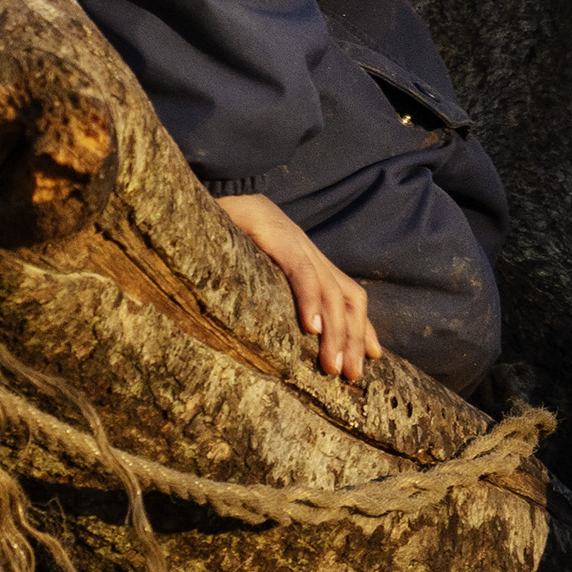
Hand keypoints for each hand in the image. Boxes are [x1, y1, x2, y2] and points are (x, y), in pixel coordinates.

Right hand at [211, 191, 382, 381]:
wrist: (198, 196)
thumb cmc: (219, 237)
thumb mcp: (251, 269)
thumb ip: (270, 293)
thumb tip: (274, 334)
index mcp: (304, 257)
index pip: (347, 292)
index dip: (362, 325)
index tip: (373, 355)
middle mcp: (307, 249)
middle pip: (347, 296)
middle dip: (354, 339)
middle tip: (352, 375)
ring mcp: (295, 242)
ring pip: (330, 290)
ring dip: (337, 332)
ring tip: (334, 366)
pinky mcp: (277, 237)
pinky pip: (302, 272)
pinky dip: (311, 301)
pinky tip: (312, 329)